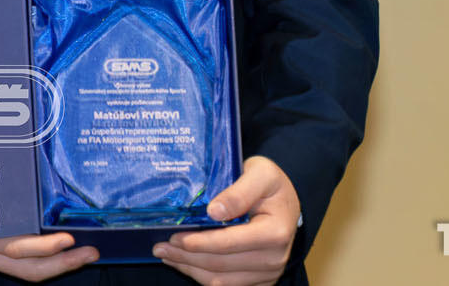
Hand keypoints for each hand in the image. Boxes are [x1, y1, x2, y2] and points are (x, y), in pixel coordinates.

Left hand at [153, 156, 299, 285]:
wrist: (287, 203)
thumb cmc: (272, 185)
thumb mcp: (260, 174)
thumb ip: (240, 191)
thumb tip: (213, 212)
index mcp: (276, 232)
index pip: (229, 244)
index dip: (198, 243)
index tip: (174, 237)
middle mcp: (275, 258)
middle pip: (220, 265)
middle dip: (186, 257)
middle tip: (161, 247)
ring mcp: (268, 274)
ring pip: (218, 281)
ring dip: (189, 269)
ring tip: (168, 256)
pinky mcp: (259, 282)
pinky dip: (201, 276)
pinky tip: (186, 263)